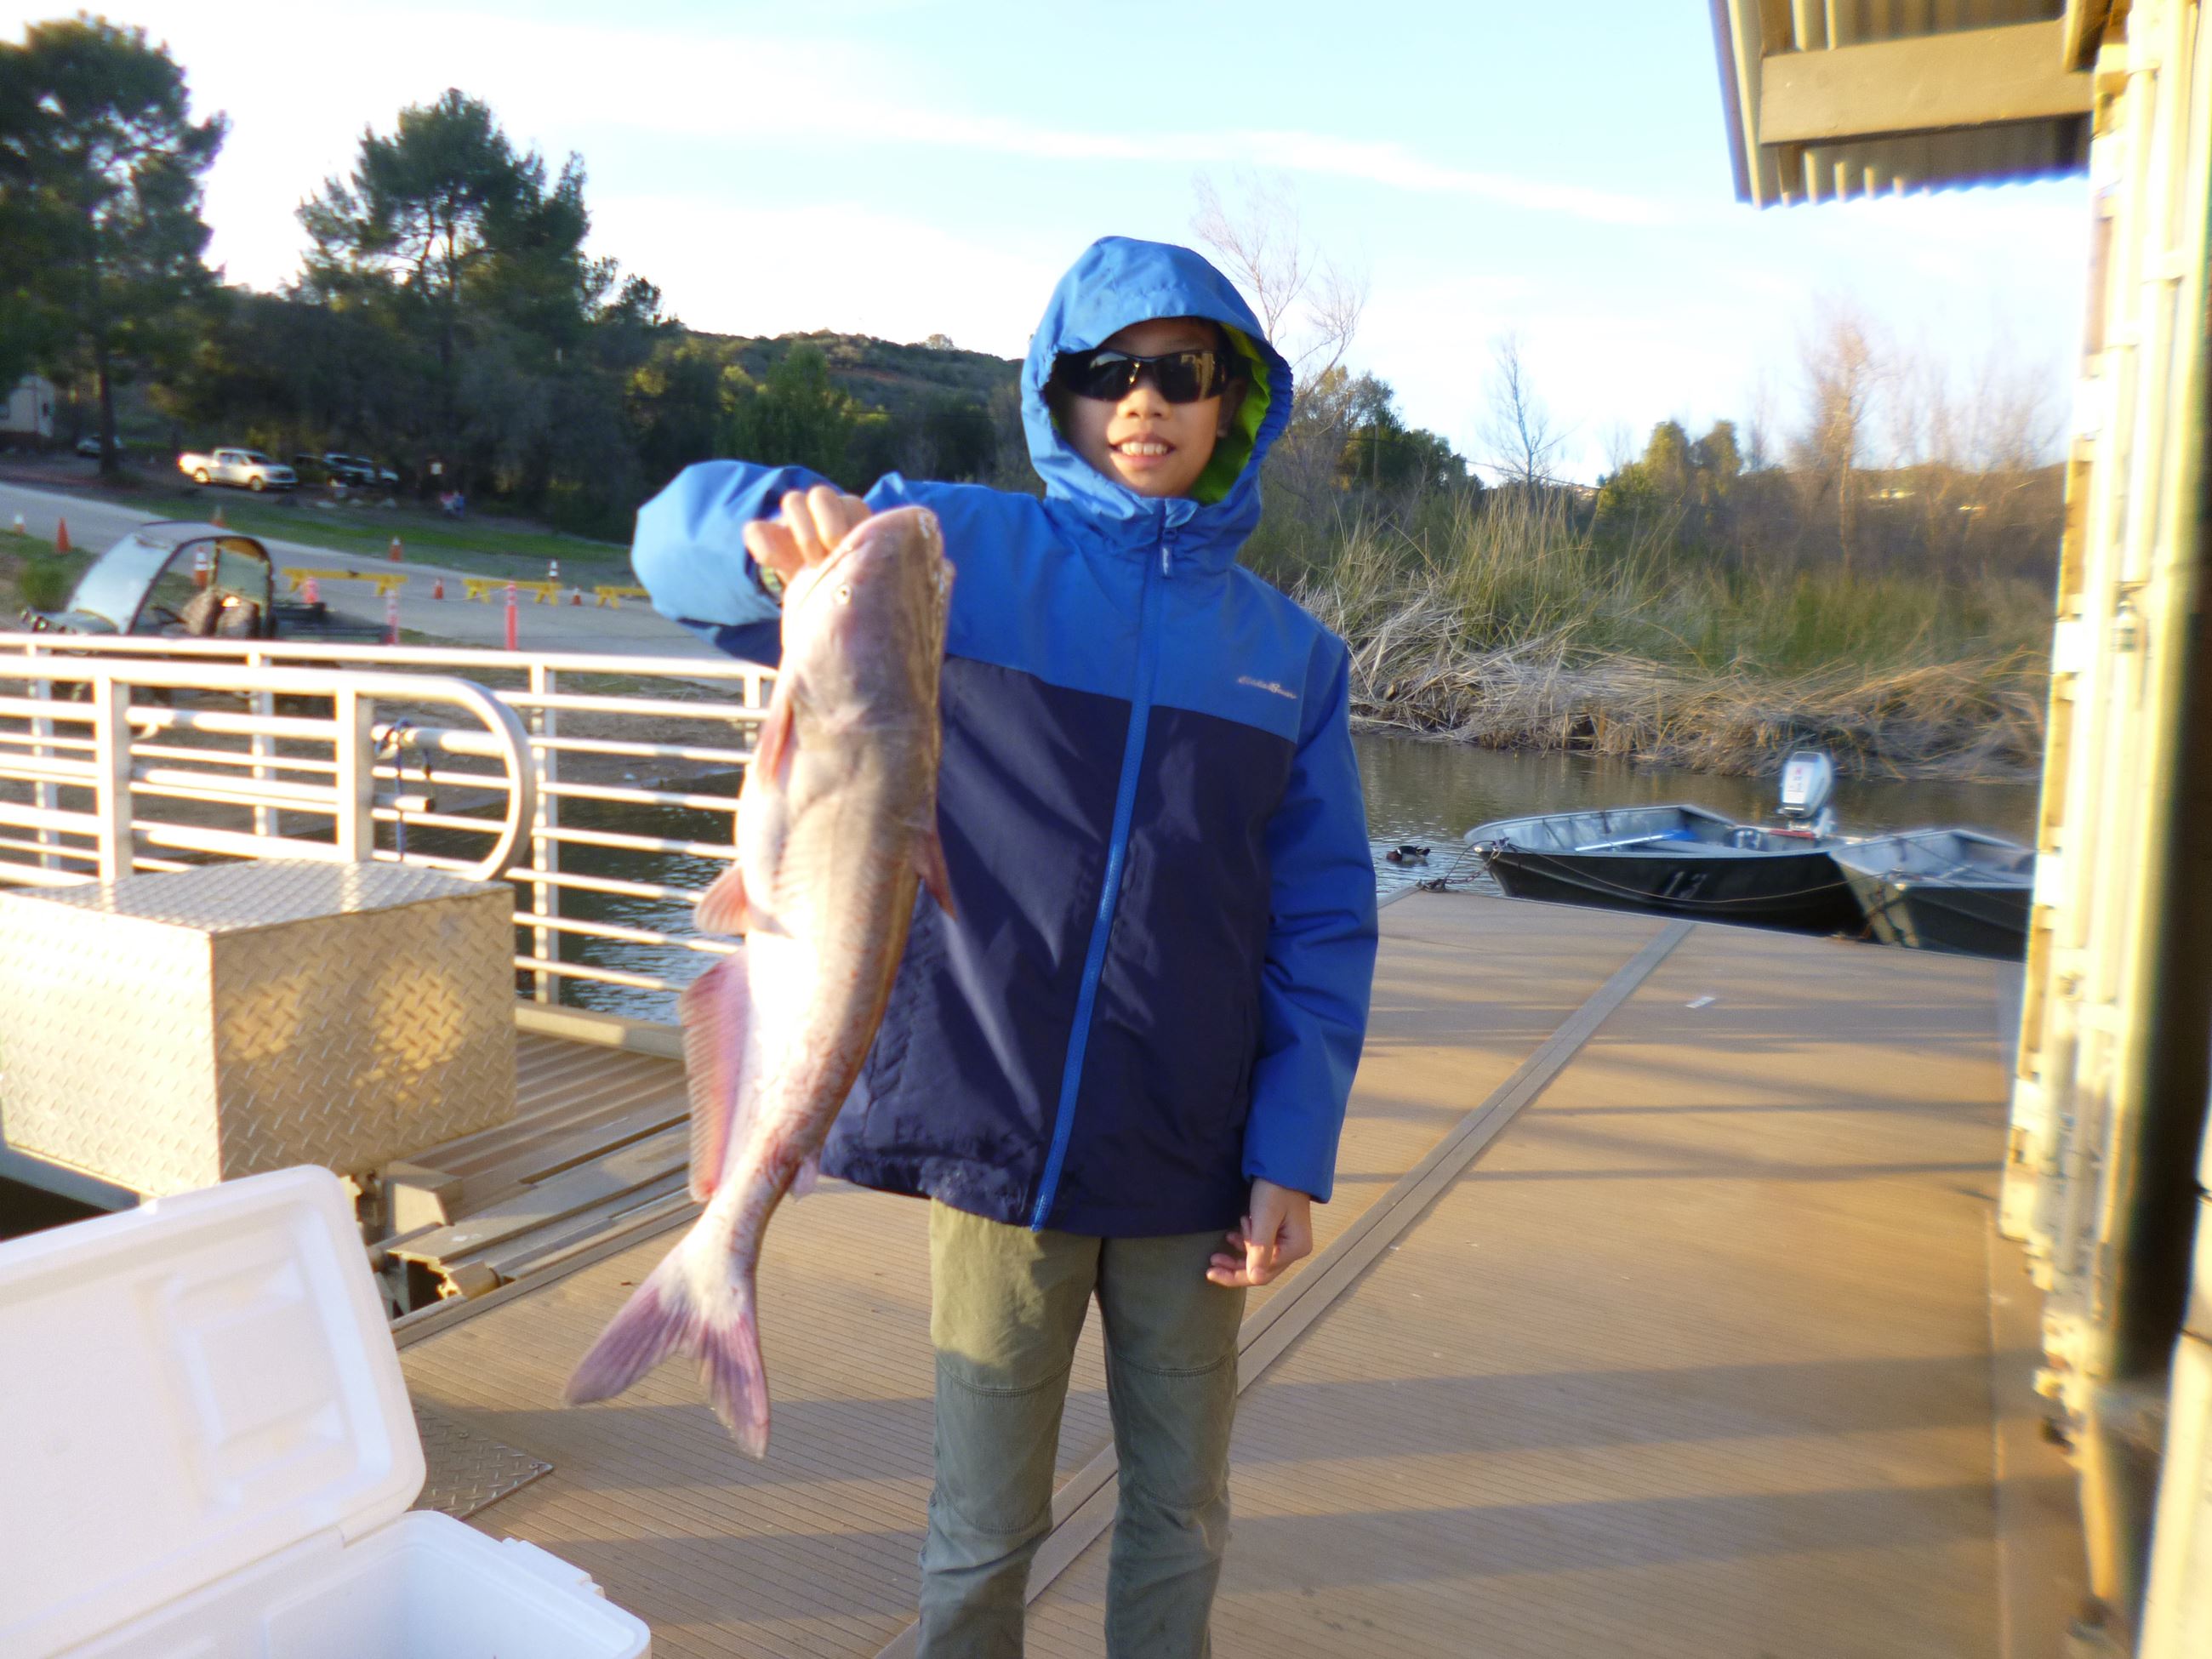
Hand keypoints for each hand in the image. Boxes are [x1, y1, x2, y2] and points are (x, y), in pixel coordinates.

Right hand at [743, 485, 871, 583]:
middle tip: (831, 556)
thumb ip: (864, 563)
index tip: (853, 556)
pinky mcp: (765, 533)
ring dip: (804, 533)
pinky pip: (755, 529)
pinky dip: (765, 546)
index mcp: (850, 515)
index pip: (852, 505)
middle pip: (821, 495)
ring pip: (793, 501)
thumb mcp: (859, 575)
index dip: (853, 529)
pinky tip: (778, 564)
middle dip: (828, 526)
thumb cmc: (846, 582)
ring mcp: (792, 519)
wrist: (815, 594)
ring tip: (810, 565)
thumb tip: (864, 557)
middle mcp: (821, 510)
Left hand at [1205, 1178, 1312, 1287]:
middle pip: (1261, 1269)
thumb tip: (1254, 1279)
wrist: (1283, 1164)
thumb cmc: (1275, 1188)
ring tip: (1217, 1254)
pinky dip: (1245, 1243)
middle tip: (1210, 1267)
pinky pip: (1260, 1246)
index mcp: (1296, 1248)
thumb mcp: (1264, 1217)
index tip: (1213, 1268)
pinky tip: (1232, 1235)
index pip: (1263, 1272)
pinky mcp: (1280, 1232)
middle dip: (1235, 1269)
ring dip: (1238, 1256)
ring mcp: (1288, 1241)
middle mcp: (1295, 1249)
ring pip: (1259, 1259)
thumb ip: (1260, 1248)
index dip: (1237, 1274)